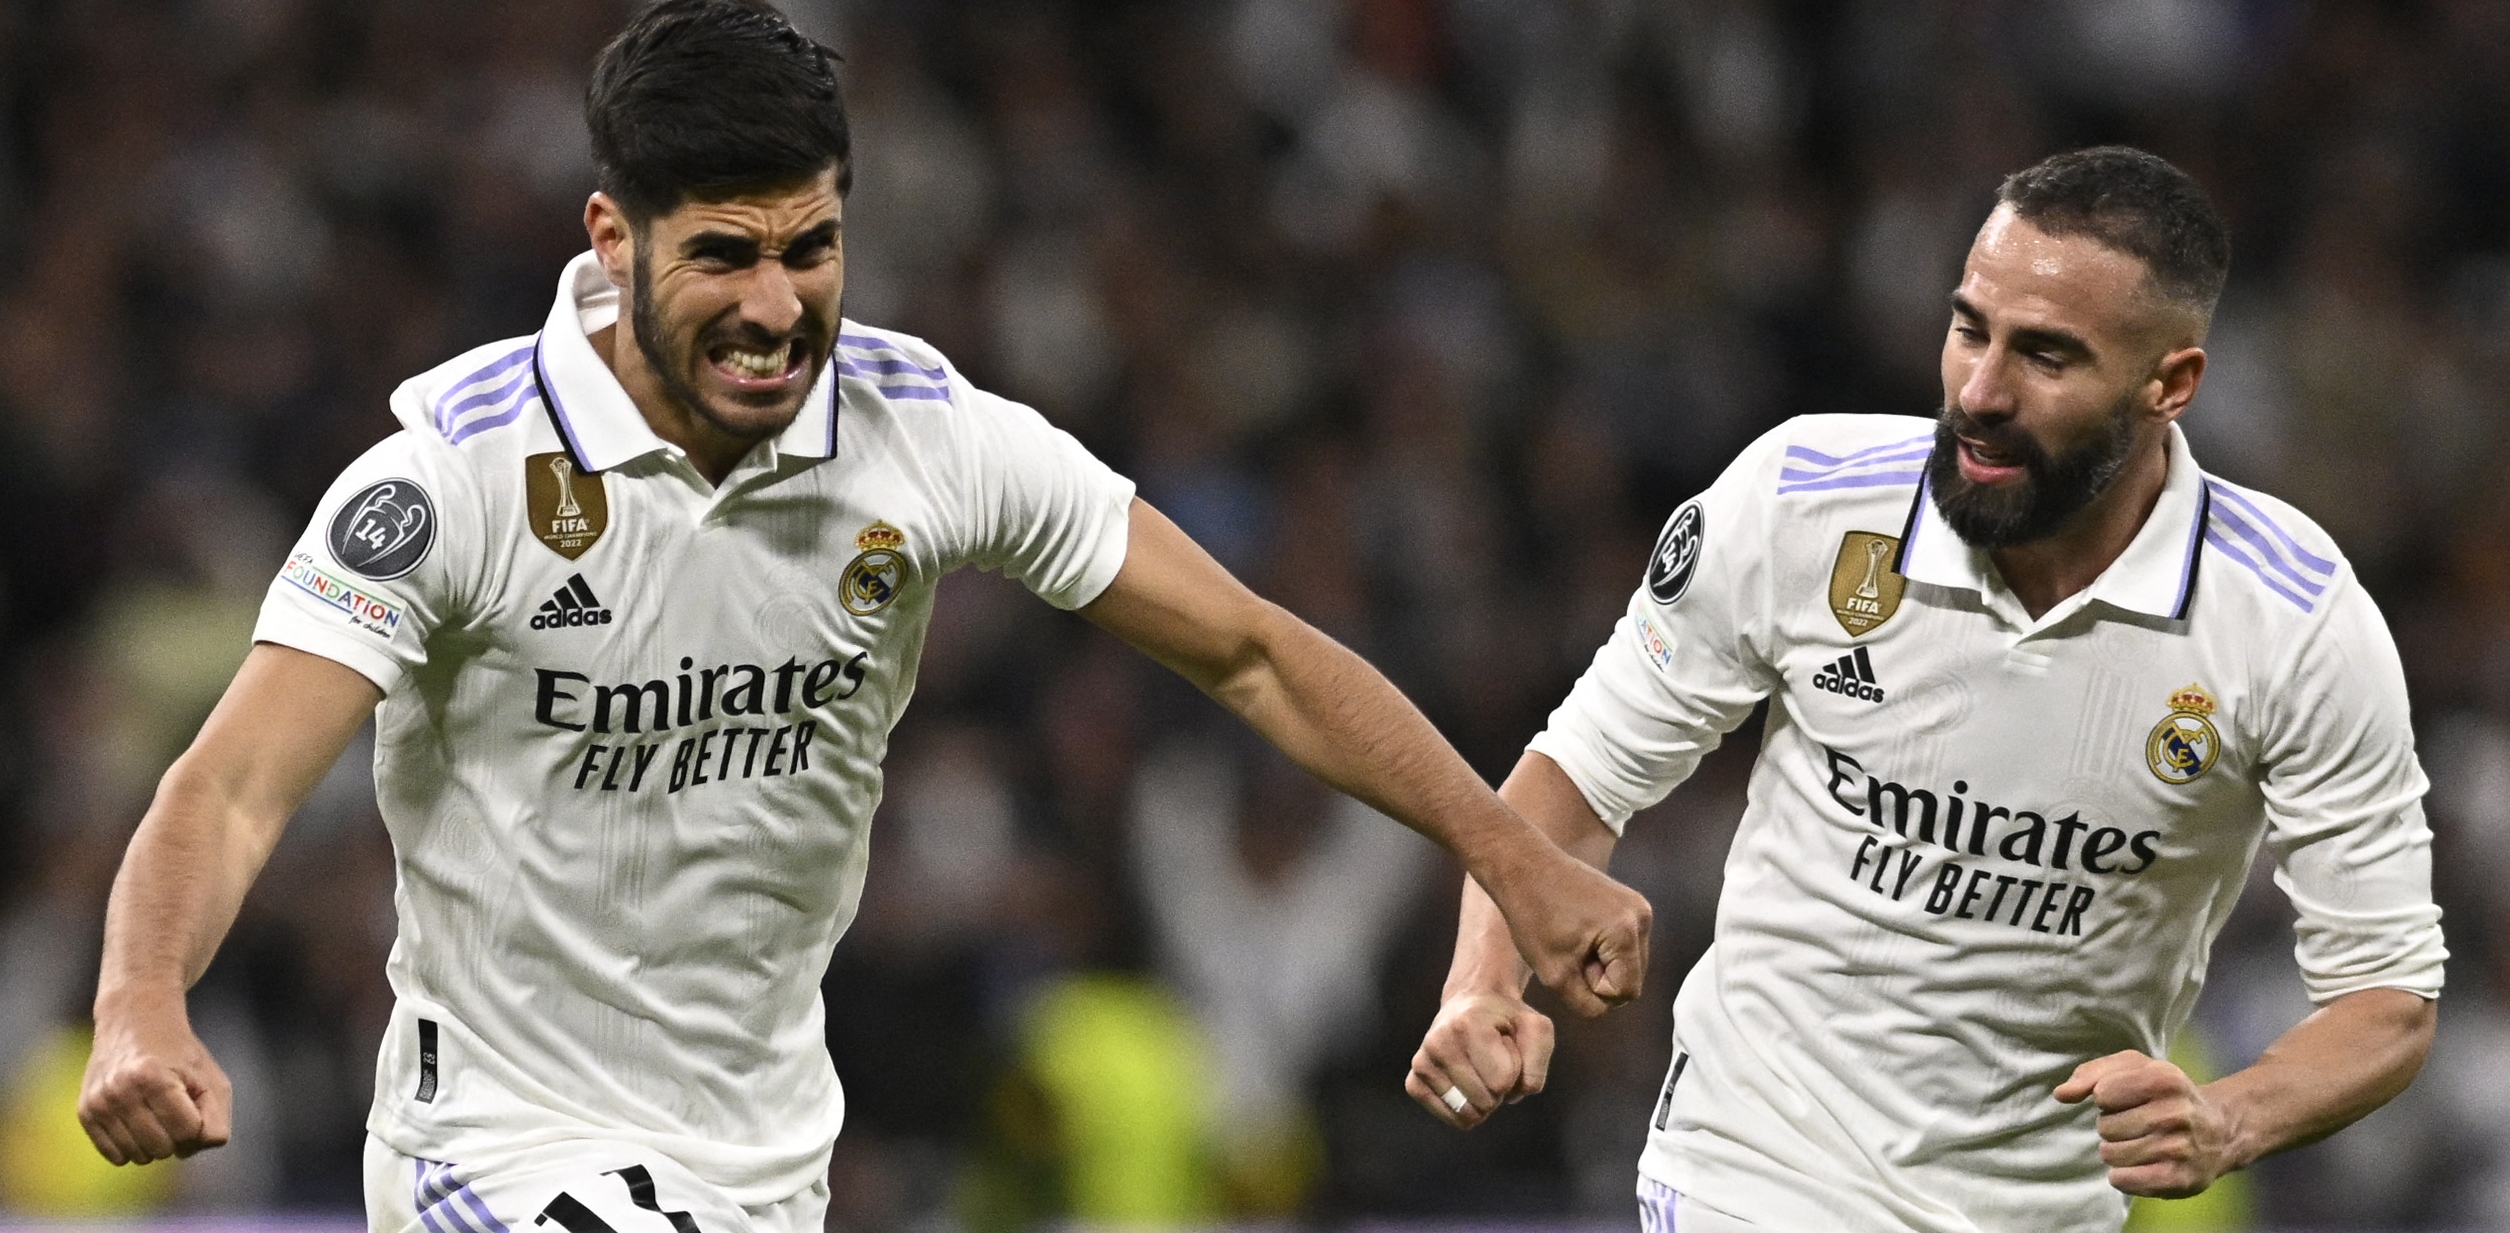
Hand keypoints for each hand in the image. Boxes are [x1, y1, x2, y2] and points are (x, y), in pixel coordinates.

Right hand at [79, 994, 231, 1164]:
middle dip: (177, 1135)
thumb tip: (190, 1152)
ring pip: (138, 1157)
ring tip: (156, 1112)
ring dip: (155, 1143)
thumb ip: (216, 1120)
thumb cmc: (180, 1053)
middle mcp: (120, 1091)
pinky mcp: (85, 1112)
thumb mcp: (212, 1078)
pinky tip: (138, 1123)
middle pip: (163, 1148)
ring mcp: (98, 1103)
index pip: (188, 1131)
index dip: (199, 1121)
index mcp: (154, 1078)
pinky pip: (115, 1156)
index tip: (194, 1101)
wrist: (134, 1019)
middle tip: (175, 1107)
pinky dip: (133, 1147)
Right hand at [1407, 992, 1555, 1128]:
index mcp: (1467, 1026)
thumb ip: (1537, 1062)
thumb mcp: (1536, 1028)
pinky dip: (1464, 1110)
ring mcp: (1422, 1063)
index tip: (1506, 1049)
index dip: (1514, 1072)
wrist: (1470, 1003)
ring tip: (1479, 1069)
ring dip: (1482, 1099)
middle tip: (1492, 1060)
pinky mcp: (1414, 1081)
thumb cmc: (1506, 1019)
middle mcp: (1438, 1043)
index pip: (1502, 1082)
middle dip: (1498, 1088)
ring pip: (1468, 1113)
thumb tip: (1514, 1094)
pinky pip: (1448, 1117)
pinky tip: (1465, 1085)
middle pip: (1485, 1101)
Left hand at [1486, 847, 1650, 1018]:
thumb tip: (1605, 1008)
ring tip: (1571, 942)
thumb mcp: (1554, 973)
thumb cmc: (1533, 916)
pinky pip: (1624, 942)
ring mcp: (1639, 906)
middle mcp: (1642, 916)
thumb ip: (1585, 1003)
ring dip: (1602, 962)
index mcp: (1627, 932)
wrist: (1524, 865)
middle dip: (1601, 976)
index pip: (1627, 992)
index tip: (1569, 965)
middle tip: (1568, 955)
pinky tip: (1577, 931)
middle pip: (1632, 977)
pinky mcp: (1629, 900)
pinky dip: (1603, 946)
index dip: (1595, 989)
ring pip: (1628, 961)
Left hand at [2054, 1050, 2236, 1197]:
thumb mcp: (2135, 1068)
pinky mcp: (2179, 1180)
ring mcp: (2179, 1148)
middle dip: (2113, 1126)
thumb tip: (2061, 1094)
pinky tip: (2141, 1165)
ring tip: (2142, 1143)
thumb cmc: (2166, 1094)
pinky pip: (2123, 1180)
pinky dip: (2123, 1175)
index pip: (2102, 1093)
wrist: (2220, 1131)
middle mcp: (2175, 1113)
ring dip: (2118, 1150)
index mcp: (2164, 1079)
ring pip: (2110, 1154)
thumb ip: (2092, 1073)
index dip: (2108, 1097)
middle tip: (2139, 1124)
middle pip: (2105, 1126)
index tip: (2129, 1099)